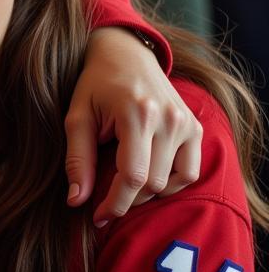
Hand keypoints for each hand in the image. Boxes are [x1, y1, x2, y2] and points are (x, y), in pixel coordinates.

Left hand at [64, 27, 201, 224]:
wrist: (126, 54)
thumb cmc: (95, 85)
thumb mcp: (77, 118)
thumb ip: (77, 160)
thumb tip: (76, 201)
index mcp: (137, 114)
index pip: (133, 176)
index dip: (115, 204)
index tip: (98, 217)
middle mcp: (169, 119)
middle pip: (153, 183)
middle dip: (126, 199)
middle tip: (104, 199)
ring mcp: (186, 123)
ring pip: (174, 182)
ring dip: (148, 192)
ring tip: (124, 185)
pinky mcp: (195, 126)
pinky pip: (189, 170)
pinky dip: (170, 182)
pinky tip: (147, 176)